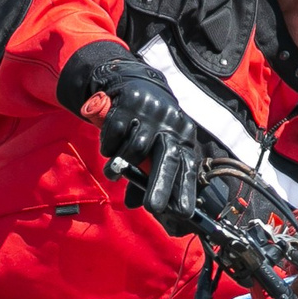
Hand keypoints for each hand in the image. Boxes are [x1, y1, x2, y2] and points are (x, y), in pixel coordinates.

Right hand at [91, 72, 204, 234]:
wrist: (136, 85)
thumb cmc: (149, 127)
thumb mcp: (154, 148)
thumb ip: (145, 176)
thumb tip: (134, 205)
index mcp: (183, 138)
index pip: (187, 167)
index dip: (186, 190)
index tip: (183, 213)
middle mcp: (171, 124)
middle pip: (168, 158)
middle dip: (161, 185)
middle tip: (153, 208)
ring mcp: (152, 112)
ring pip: (136, 148)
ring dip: (121, 165)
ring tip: (113, 172)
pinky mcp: (131, 101)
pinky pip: (117, 133)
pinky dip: (110, 145)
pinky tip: (109, 147)